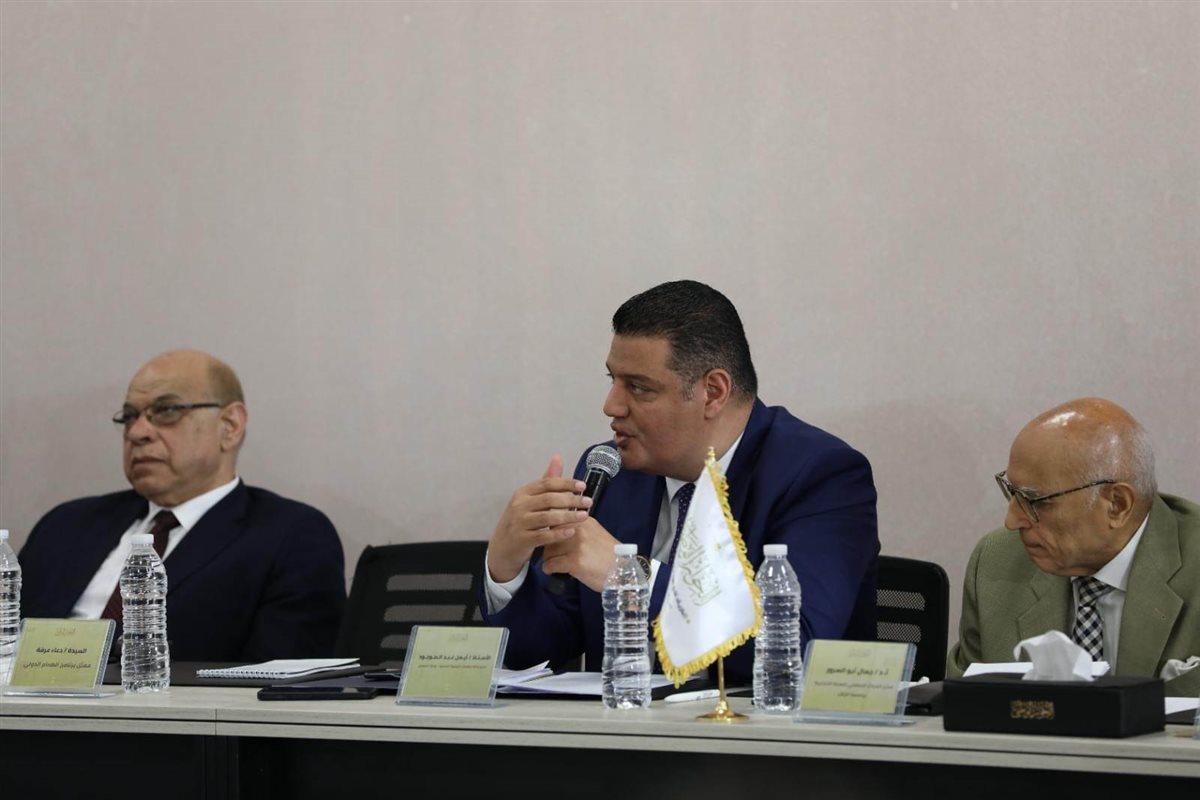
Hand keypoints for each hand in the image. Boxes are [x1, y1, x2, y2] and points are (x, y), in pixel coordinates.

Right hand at [487, 455, 590, 582]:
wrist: (502, 547)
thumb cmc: (521, 520)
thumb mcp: (530, 499)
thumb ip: (546, 481)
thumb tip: (558, 457)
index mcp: (523, 493)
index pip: (547, 484)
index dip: (566, 483)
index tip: (583, 486)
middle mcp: (519, 506)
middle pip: (549, 499)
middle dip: (571, 499)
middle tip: (588, 502)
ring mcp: (519, 523)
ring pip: (547, 517)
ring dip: (568, 516)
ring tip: (585, 516)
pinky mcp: (522, 540)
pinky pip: (543, 536)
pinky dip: (558, 534)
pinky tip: (572, 531)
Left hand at [541, 516, 618, 592]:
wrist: (623, 572)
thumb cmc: (609, 556)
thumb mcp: (595, 534)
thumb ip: (577, 529)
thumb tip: (557, 531)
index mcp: (584, 521)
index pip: (556, 519)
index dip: (550, 532)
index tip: (549, 540)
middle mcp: (579, 529)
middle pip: (550, 535)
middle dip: (548, 546)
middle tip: (552, 555)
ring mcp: (577, 545)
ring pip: (548, 551)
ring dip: (548, 559)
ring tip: (554, 564)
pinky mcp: (575, 561)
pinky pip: (551, 564)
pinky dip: (549, 569)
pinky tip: (553, 571)